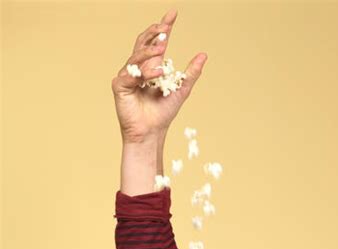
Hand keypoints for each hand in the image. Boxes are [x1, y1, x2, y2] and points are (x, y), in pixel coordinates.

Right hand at [111, 8, 207, 142]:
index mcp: (152, 66)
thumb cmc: (163, 114)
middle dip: (153, 32)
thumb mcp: (181, 89)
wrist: (151, 132)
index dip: (164, 27)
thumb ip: (191, 73)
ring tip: (162, 49)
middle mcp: (139, 68)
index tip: (173, 13)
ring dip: (149, 52)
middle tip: (165, 27)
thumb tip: (203, 55)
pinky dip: (144, 73)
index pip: (157, 41)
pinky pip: (131, 75)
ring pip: (137, 57)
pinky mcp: (120, 86)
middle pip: (143, 43)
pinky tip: (156, 72)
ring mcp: (128, 76)